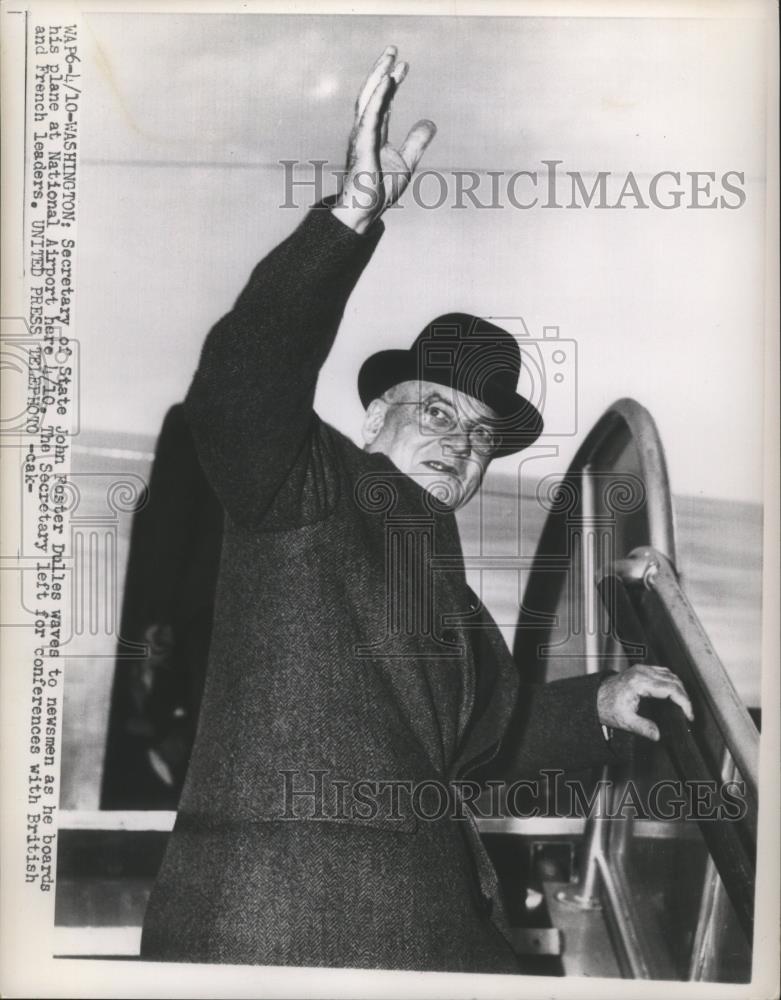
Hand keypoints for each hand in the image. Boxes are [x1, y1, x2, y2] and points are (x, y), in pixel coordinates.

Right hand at [332, 46, 436, 233]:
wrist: (366, 210)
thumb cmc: (380, 190)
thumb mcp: (407, 162)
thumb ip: (417, 142)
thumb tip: (431, 122)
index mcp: (374, 134)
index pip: (384, 103)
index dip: (392, 84)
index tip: (404, 66)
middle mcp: (365, 131)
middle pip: (373, 94)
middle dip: (382, 71)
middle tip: (393, 50)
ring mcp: (361, 136)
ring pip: (369, 99)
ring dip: (379, 76)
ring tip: (390, 58)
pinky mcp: (362, 144)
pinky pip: (370, 115)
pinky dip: (378, 96)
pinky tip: (386, 81)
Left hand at [597, 664, 693, 741]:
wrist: (594, 697)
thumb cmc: (606, 707)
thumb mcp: (625, 721)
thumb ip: (643, 728)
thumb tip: (658, 735)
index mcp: (639, 682)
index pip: (671, 688)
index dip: (684, 702)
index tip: (689, 714)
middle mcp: (641, 672)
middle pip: (673, 680)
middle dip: (684, 696)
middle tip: (689, 713)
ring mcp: (641, 669)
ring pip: (670, 674)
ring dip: (679, 688)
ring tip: (684, 705)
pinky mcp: (640, 669)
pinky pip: (662, 672)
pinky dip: (672, 681)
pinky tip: (674, 693)